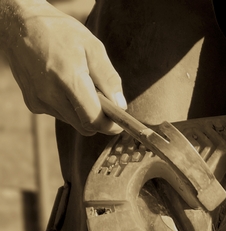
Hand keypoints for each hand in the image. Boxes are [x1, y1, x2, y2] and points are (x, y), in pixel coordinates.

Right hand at [2, 1, 125, 135]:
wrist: (19, 25)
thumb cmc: (60, 32)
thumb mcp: (92, 47)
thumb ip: (108, 78)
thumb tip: (120, 105)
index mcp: (68, 78)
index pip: (94, 119)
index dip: (110, 126)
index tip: (119, 124)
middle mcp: (51, 95)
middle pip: (85, 126)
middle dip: (99, 119)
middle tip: (105, 102)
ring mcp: (39, 101)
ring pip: (74, 122)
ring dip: (84, 111)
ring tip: (81, 86)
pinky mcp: (33, 104)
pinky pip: (60, 115)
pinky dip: (69, 107)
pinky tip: (64, 86)